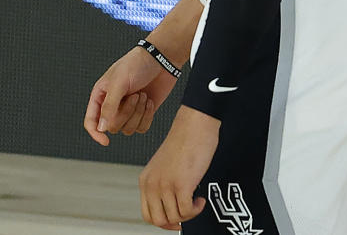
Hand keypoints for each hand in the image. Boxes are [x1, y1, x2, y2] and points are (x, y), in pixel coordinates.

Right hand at [83, 47, 177, 146]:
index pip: (91, 122)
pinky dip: (147, 116)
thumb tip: (101, 129)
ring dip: (138, 113)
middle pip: (112, 127)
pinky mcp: (143, 113)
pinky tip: (150, 101)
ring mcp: (128, 110)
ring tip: (143, 95)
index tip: (106, 142)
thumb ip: (109, 106)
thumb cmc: (137, 65)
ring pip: (127, 130)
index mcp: (100, 96)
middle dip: (127, 112)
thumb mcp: (119, 83)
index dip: (96, 134)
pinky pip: (141, 128)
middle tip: (136, 95)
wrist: (162, 59)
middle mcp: (112, 106)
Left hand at [139, 105, 217, 229]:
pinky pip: (187, 210)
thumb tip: (172, 205)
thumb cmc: (185, 141)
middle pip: (158, 220)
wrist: (194, 124)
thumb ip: (163, 184)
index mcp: (146, 180)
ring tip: (197, 201)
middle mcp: (152, 184)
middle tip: (188, 214)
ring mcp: (165, 185)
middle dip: (175, 221)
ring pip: (174, 217)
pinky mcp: (181, 184)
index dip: (163, 222)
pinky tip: (201, 199)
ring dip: (189, 214)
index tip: (175, 220)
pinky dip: (196, 209)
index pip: (147, 214)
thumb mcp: (165, 166)